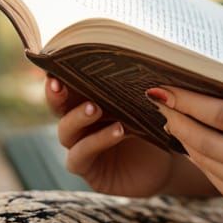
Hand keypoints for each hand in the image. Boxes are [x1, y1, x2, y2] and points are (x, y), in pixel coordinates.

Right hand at [46, 73, 174, 197]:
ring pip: (66, 130)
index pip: (71, 84)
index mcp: (92, 99)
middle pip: (59, 106)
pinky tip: (117, 130)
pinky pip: (81, 154)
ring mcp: (81, 146)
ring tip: (95, 108)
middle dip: (56, 94)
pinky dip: (97, 141)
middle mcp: (81, 122)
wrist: (165, 163)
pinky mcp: (87, 169)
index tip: (59, 61)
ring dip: (78, 116)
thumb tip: (142, 52)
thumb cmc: (156, 124)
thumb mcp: (148, 99)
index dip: (61, 73)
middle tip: (59, 83)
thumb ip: (138, 82)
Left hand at [148, 86, 222, 222]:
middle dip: (177, 116)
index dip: (186, 99)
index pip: (217, 112)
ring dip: (185, 137)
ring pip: (205, 159)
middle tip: (160, 98)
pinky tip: (196, 144)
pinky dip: (202, 158)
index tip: (164, 85)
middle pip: (202, 136)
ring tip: (173, 118)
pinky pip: (216, 178)